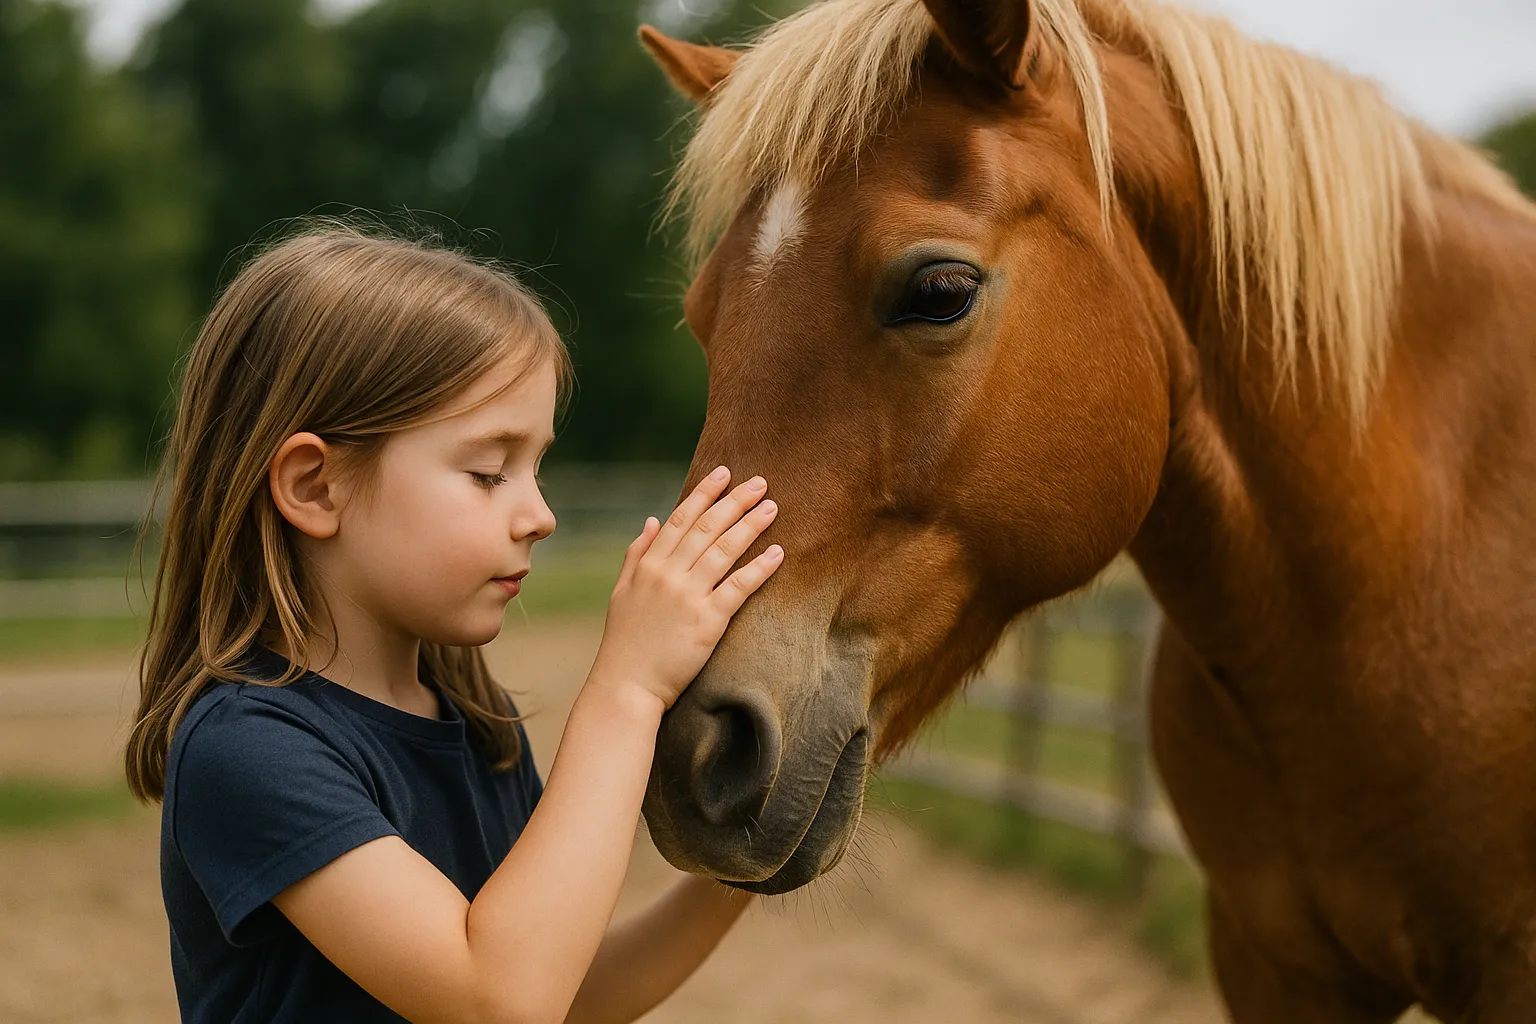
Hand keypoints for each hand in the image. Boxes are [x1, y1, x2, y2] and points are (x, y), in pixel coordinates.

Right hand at [588, 466, 782, 709]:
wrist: (627, 685)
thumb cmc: (625, 641)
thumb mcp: (622, 591)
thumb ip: (637, 553)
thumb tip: (652, 519)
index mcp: (649, 565)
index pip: (680, 519)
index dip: (704, 494)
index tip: (724, 473)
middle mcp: (668, 575)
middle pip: (707, 528)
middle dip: (735, 501)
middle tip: (760, 482)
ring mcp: (688, 597)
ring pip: (724, 551)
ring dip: (751, 525)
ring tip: (772, 507)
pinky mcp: (707, 621)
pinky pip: (738, 587)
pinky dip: (759, 568)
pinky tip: (777, 552)